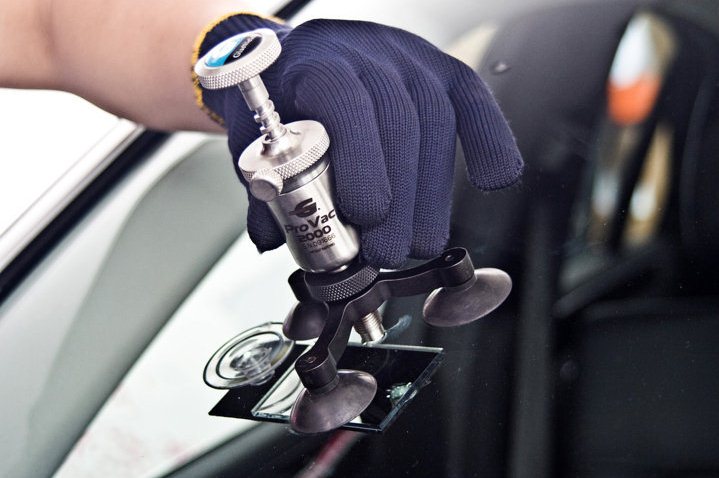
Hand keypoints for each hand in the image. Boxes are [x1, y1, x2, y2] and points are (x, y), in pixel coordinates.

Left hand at [196, 15, 522, 267]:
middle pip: (397, 118)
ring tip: (420, 244)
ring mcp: (409, 57)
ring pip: (437, 118)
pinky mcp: (441, 69)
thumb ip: (264, 187)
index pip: (344, 100)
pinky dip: (491, 141)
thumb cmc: (281, 102)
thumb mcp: (256, 138)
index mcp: (312, 63)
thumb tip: (276, 239)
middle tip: (390, 252)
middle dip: (401, 197)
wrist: (302, 58)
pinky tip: (494, 180)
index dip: (362, 160)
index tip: (365, 216)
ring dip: (433, 193)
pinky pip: (474, 101)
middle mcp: (365, 52)